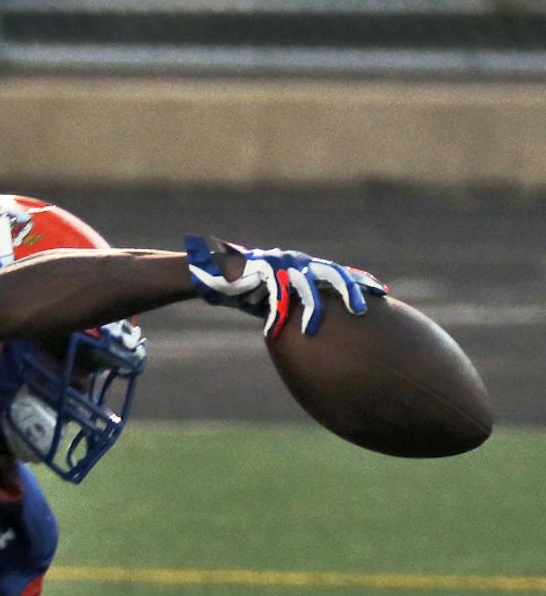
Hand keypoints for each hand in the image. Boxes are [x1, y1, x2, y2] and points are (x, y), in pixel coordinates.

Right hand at [184, 236, 386, 338]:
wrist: (213, 273)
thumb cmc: (246, 289)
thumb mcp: (275, 297)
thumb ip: (295, 307)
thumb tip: (315, 333)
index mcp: (304, 267)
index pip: (339, 272)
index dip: (360, 281)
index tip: (381, 292)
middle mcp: (297, 262)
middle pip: (332, 272)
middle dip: (350, 288)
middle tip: (363, 308)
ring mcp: (280, 264)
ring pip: (305, 284)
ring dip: (312, 307)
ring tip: (313, 328)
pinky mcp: (261, 270)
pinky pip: (273, 296)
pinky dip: (274, 315)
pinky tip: (273, 331)